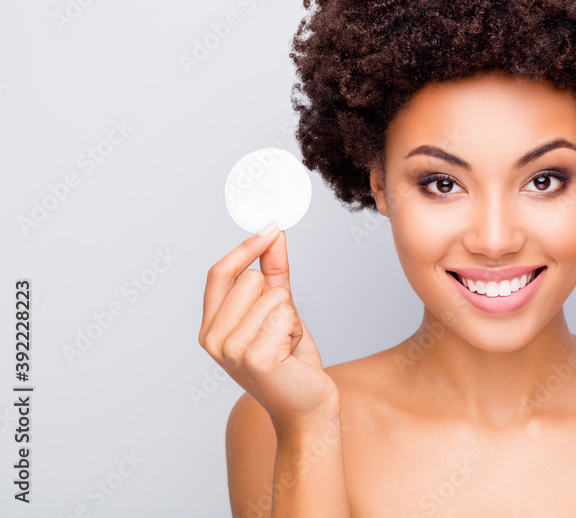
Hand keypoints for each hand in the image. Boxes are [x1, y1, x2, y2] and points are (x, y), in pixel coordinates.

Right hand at [198, 225, 338, 434]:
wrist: (307, 407)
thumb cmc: (292, 362)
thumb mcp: (279, 310)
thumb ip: (272, 272)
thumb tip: (273, 234)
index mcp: (210, 328)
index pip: (219, 273)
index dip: (245, 247)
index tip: (271, 227)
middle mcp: (212, 340)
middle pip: (252, 278)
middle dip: (279, 298)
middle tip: (282, 332)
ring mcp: (231, 351)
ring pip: (274, 295)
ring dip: (291, 317)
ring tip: (286, 345)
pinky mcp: (255, 358)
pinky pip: (286, 314)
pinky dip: (296, 330)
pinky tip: (291, 355)